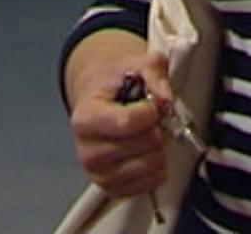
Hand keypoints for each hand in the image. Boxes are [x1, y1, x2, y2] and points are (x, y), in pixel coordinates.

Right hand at [68, 50, 172, 198]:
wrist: (99, 99)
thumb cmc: (116, 82)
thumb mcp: (135, 63)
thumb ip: (154, 71)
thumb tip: (165, 99)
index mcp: (85, 118)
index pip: (127, 123)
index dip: (149, 112)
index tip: (149, 104)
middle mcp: (86, 150)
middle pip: (141, 146)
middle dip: (156, 129)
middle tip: (149, 121)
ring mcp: (98, 173)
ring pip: (147, 167)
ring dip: (158, 150)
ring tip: (148, 135)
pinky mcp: (111, 188)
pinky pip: (146, 186)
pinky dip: (156, 170)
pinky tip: (149, 153)